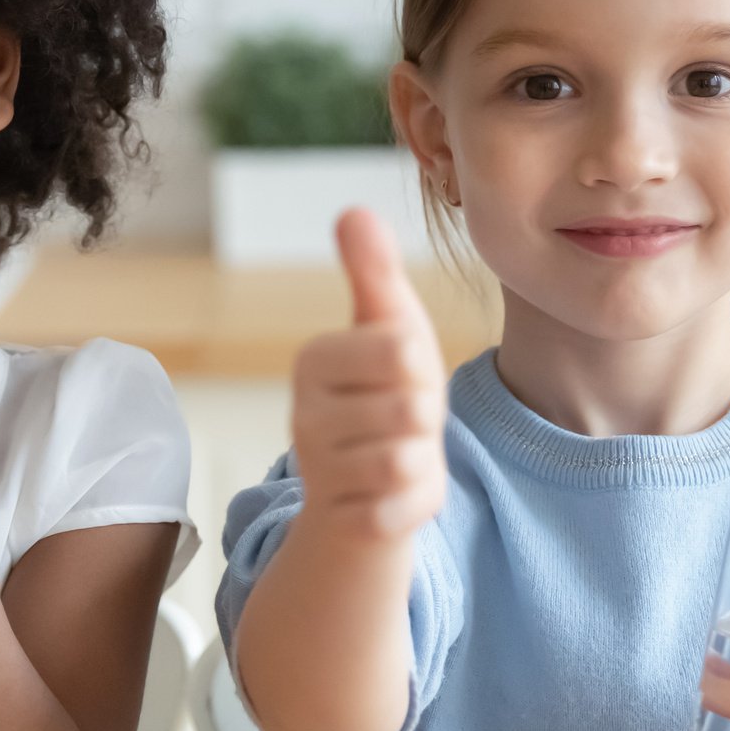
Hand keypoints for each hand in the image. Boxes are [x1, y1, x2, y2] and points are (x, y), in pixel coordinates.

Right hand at [290, 208, 446, 540]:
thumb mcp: (388, 325)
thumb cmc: (384, 391)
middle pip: (411, 407)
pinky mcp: (344, 521)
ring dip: (422, 458)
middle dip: (426, 415)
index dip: (421, 363)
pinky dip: (414, 502)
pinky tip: (393, 494)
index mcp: (312, 359)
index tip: (401, 374)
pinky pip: (402, 508)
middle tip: (403, 419)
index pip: (401, 348)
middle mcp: (303, 415)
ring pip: (407, 458)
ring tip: (399, 452)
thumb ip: (373, 271)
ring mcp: (319, 472)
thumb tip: (353, 209)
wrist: (368, 487)